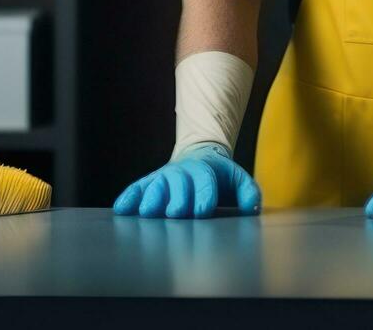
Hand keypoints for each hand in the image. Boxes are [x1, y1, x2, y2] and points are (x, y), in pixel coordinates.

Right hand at [112, 143, 261, 217]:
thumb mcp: (238, 179)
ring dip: (151, 198)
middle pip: (178, 182)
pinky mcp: (150, 182)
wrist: (198, 157)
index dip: (204, 195)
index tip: (202, 212)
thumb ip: (248, 192)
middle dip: (177, 198)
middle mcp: (183, 171)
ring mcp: (164, 176)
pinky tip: (122, 209)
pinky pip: (137, 188)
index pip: (205, 181)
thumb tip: (251, 208)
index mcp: (207, 169)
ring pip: (156, 185)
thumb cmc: (220, 177)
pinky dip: (129, 197)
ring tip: (147, 213)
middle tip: (175, 214)